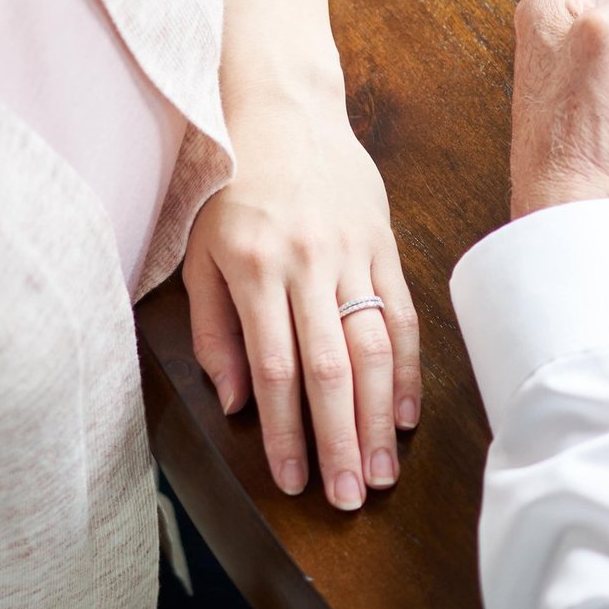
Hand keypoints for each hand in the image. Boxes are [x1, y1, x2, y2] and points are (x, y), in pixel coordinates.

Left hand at [185, 102, 420, 511]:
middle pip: (332, 368)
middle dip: (340, 440)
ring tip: (382, 471)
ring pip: (374, 347)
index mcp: (255, 268)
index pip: (275, 367)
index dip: (287, 430)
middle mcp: (307, 263)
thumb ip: (214, 329)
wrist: (281, 111)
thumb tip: (235, 403)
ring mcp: (352, 253)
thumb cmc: (230, 188)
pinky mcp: (383, 244)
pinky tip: (405, 414)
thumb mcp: (199, 253)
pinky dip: (408, 368)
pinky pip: (401, 313)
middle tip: (350, 498)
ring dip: (379, 417)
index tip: (292, 482)